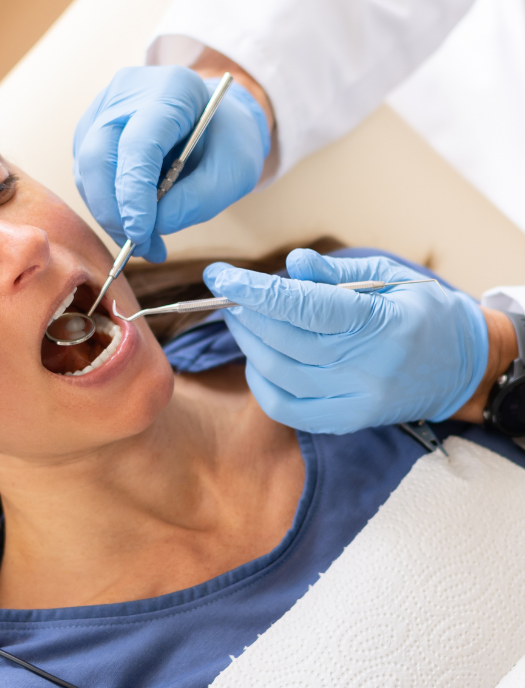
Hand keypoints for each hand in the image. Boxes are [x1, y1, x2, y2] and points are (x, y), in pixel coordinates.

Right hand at [72, 65, 270, 261]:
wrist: (213, 122)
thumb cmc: (226, 143)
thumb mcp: (234, 173)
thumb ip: (197, 201)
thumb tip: (153, 227)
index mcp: (171, 90)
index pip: (138, 144)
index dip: (134, 192)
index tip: (140, 233)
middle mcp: (126, 92)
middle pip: (98, 157)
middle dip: (113, 211)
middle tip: (140, 246)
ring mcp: (101, 110)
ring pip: (86, 171)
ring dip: (110, 215)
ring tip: (144, 241)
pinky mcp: (89, 132)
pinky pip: (86, 177)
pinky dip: (106, 207)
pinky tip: (133, 221)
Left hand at [203, 250, 491, 433]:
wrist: (465, 367)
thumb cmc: (425, 313)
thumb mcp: (391, 277)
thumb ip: (337, 272)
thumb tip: (291, 266)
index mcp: (383, 323)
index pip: (307, 308)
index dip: (258, 292)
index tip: (222, 276)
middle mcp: (370, 368)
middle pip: (288, 342)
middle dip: (248, 315)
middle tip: (229, 295)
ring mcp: (358, 401)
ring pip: (282, 375)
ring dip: (250, 346)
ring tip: (241, 320)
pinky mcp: (348, 421)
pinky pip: (288, 408)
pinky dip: (262, 383)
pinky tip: (257, 359)